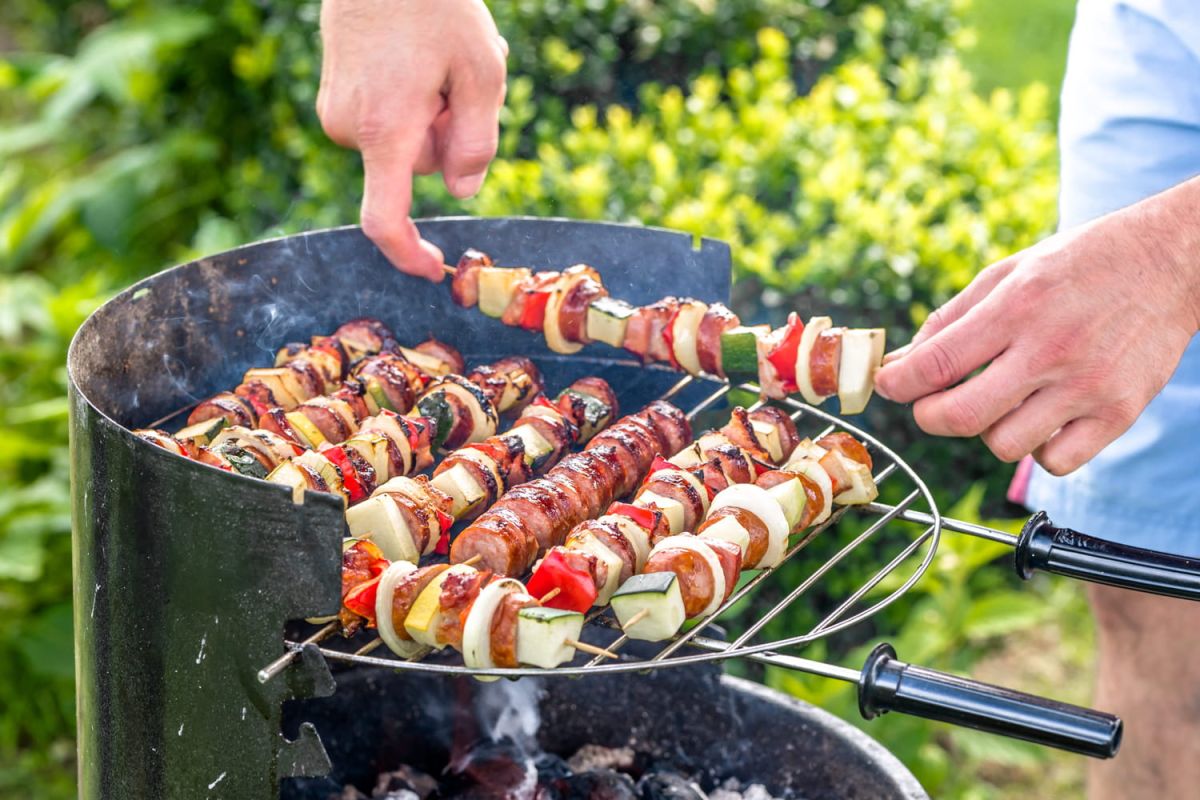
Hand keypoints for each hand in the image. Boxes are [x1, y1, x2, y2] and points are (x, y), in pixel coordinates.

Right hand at [317, 0, 507, 280]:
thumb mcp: (482, 71)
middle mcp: (349, 127)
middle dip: (447, 137)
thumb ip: (477, 141)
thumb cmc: (436, 6)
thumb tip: (461, 192)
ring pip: (402, 140)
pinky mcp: (333, 93)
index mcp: (385, 132)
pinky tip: (418, 56)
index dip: (407, 253)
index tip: (431, 268)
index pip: (384, 219)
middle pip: (416, 166)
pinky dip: (410, 100)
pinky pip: (384, 119)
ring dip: (432, 113)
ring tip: (439, 59)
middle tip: (461, 84)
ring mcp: (335, 109)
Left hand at [874, 178, 1199, 474]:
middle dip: (928, 416)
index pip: (935, 364)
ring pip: (1004, 446)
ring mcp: (1088, 386)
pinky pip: (1056, 461)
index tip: (888, 385)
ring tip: (998, 403)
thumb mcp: (1007, 272)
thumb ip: (950, 319)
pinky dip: (1038, 448)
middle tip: (930, 404)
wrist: (1172, 261)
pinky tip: (1039, 419)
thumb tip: (902, 362)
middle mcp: (1051, 349)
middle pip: (960, 417)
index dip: (897, 384)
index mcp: (1016, 307)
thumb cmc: (1079, 264)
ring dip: (987, 431)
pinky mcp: (1120, 412)